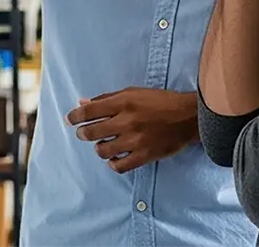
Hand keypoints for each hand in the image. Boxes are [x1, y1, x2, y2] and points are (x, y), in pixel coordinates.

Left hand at [65, 87, 196, 173]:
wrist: (188, 117)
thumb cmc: (161, 101)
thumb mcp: (133, 92)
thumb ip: (107, 98)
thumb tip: (83, 103)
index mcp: (123, 102)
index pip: (89, 111)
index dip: (74, 116)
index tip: (70, 120)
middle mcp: (126, 121)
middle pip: (91, 132)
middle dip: (83, 133)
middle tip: (84, 133)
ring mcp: (135, 140)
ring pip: (103, 150)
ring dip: (99, 147)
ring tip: (103, 144)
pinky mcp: (144, 155)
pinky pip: (119, 166)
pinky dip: (113, 163)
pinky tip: (115, 157)